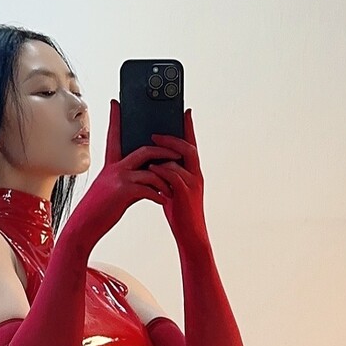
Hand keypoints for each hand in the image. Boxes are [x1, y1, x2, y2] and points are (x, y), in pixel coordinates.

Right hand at [62, 100, 175, 254]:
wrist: (84, 225)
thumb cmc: (99, 209)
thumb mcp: (111, 189)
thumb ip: (128, 179)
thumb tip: (147, 177)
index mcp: (112, 165)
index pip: (115, 136)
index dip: (116, 118)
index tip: (116, 102)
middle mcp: (115, 168)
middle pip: (145, 150)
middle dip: (165, 150)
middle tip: (179, 153)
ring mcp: (119, 179)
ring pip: (151, 170)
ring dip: (166, 179)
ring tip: (172, 188)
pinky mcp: (123, 192)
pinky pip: (148, 189)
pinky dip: (159, 195)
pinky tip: (163, 201)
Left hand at [145, 108, 207, 244]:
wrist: (190, 234)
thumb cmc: (180, 211)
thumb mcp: (173, 187)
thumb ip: (167, 173)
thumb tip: (154, 160)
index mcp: (192, 172)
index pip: (191, 145)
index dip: (188, 128)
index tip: (185, 111)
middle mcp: (195, 175)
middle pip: (188, 148)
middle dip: (172, 138)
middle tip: (155, 133)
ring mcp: (192, 185)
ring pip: (181, 160)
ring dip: (165, 152)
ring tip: (150, 146)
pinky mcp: (185, 195)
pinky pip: (174, 177)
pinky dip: (162, 170)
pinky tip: (151, 168)